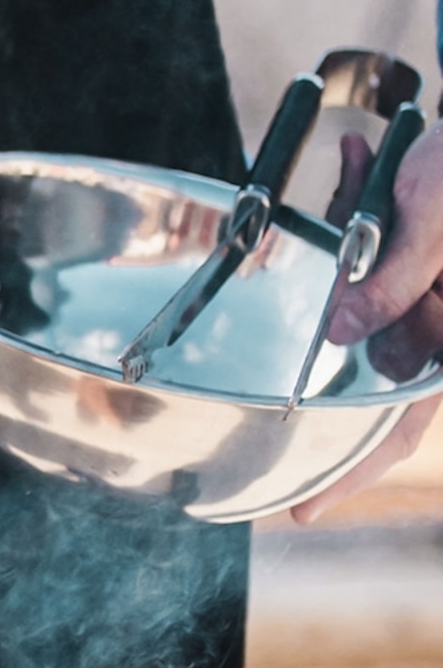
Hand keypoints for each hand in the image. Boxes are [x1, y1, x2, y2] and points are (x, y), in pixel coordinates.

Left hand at [290, 126, 442, 523]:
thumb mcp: (433, 224)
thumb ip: (391, 282)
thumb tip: (342, 334)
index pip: (400, 424)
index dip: (353, 472)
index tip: (303, 510)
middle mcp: (427, 323)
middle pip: (361, 373)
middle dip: (314, 372)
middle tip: (243, 416)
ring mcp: (411, 290)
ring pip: (350, 298)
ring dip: (337, 248)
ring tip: (354, 198)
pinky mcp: (397, 249)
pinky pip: (360, 243)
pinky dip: (352, 201)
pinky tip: (359, 156)